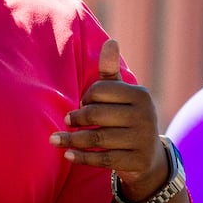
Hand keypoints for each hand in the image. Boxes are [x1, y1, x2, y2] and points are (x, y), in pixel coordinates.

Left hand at [49, 39, 167, 201]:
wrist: (148, 156)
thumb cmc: (126, 116)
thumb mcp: (122, 93)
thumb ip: (111, 70)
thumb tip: (111, 41)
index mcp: (140, 94)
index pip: (100, 90)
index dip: (86, 97)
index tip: (82, 104)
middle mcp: (145, 116)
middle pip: (96, 114)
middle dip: (77, 118)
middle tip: (67, 121)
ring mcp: (142, 140)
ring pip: (97, 138)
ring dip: (71, 139)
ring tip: (54, 140)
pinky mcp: (136, 162)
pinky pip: (103, 159)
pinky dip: (82, 157)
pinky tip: (67, 156)